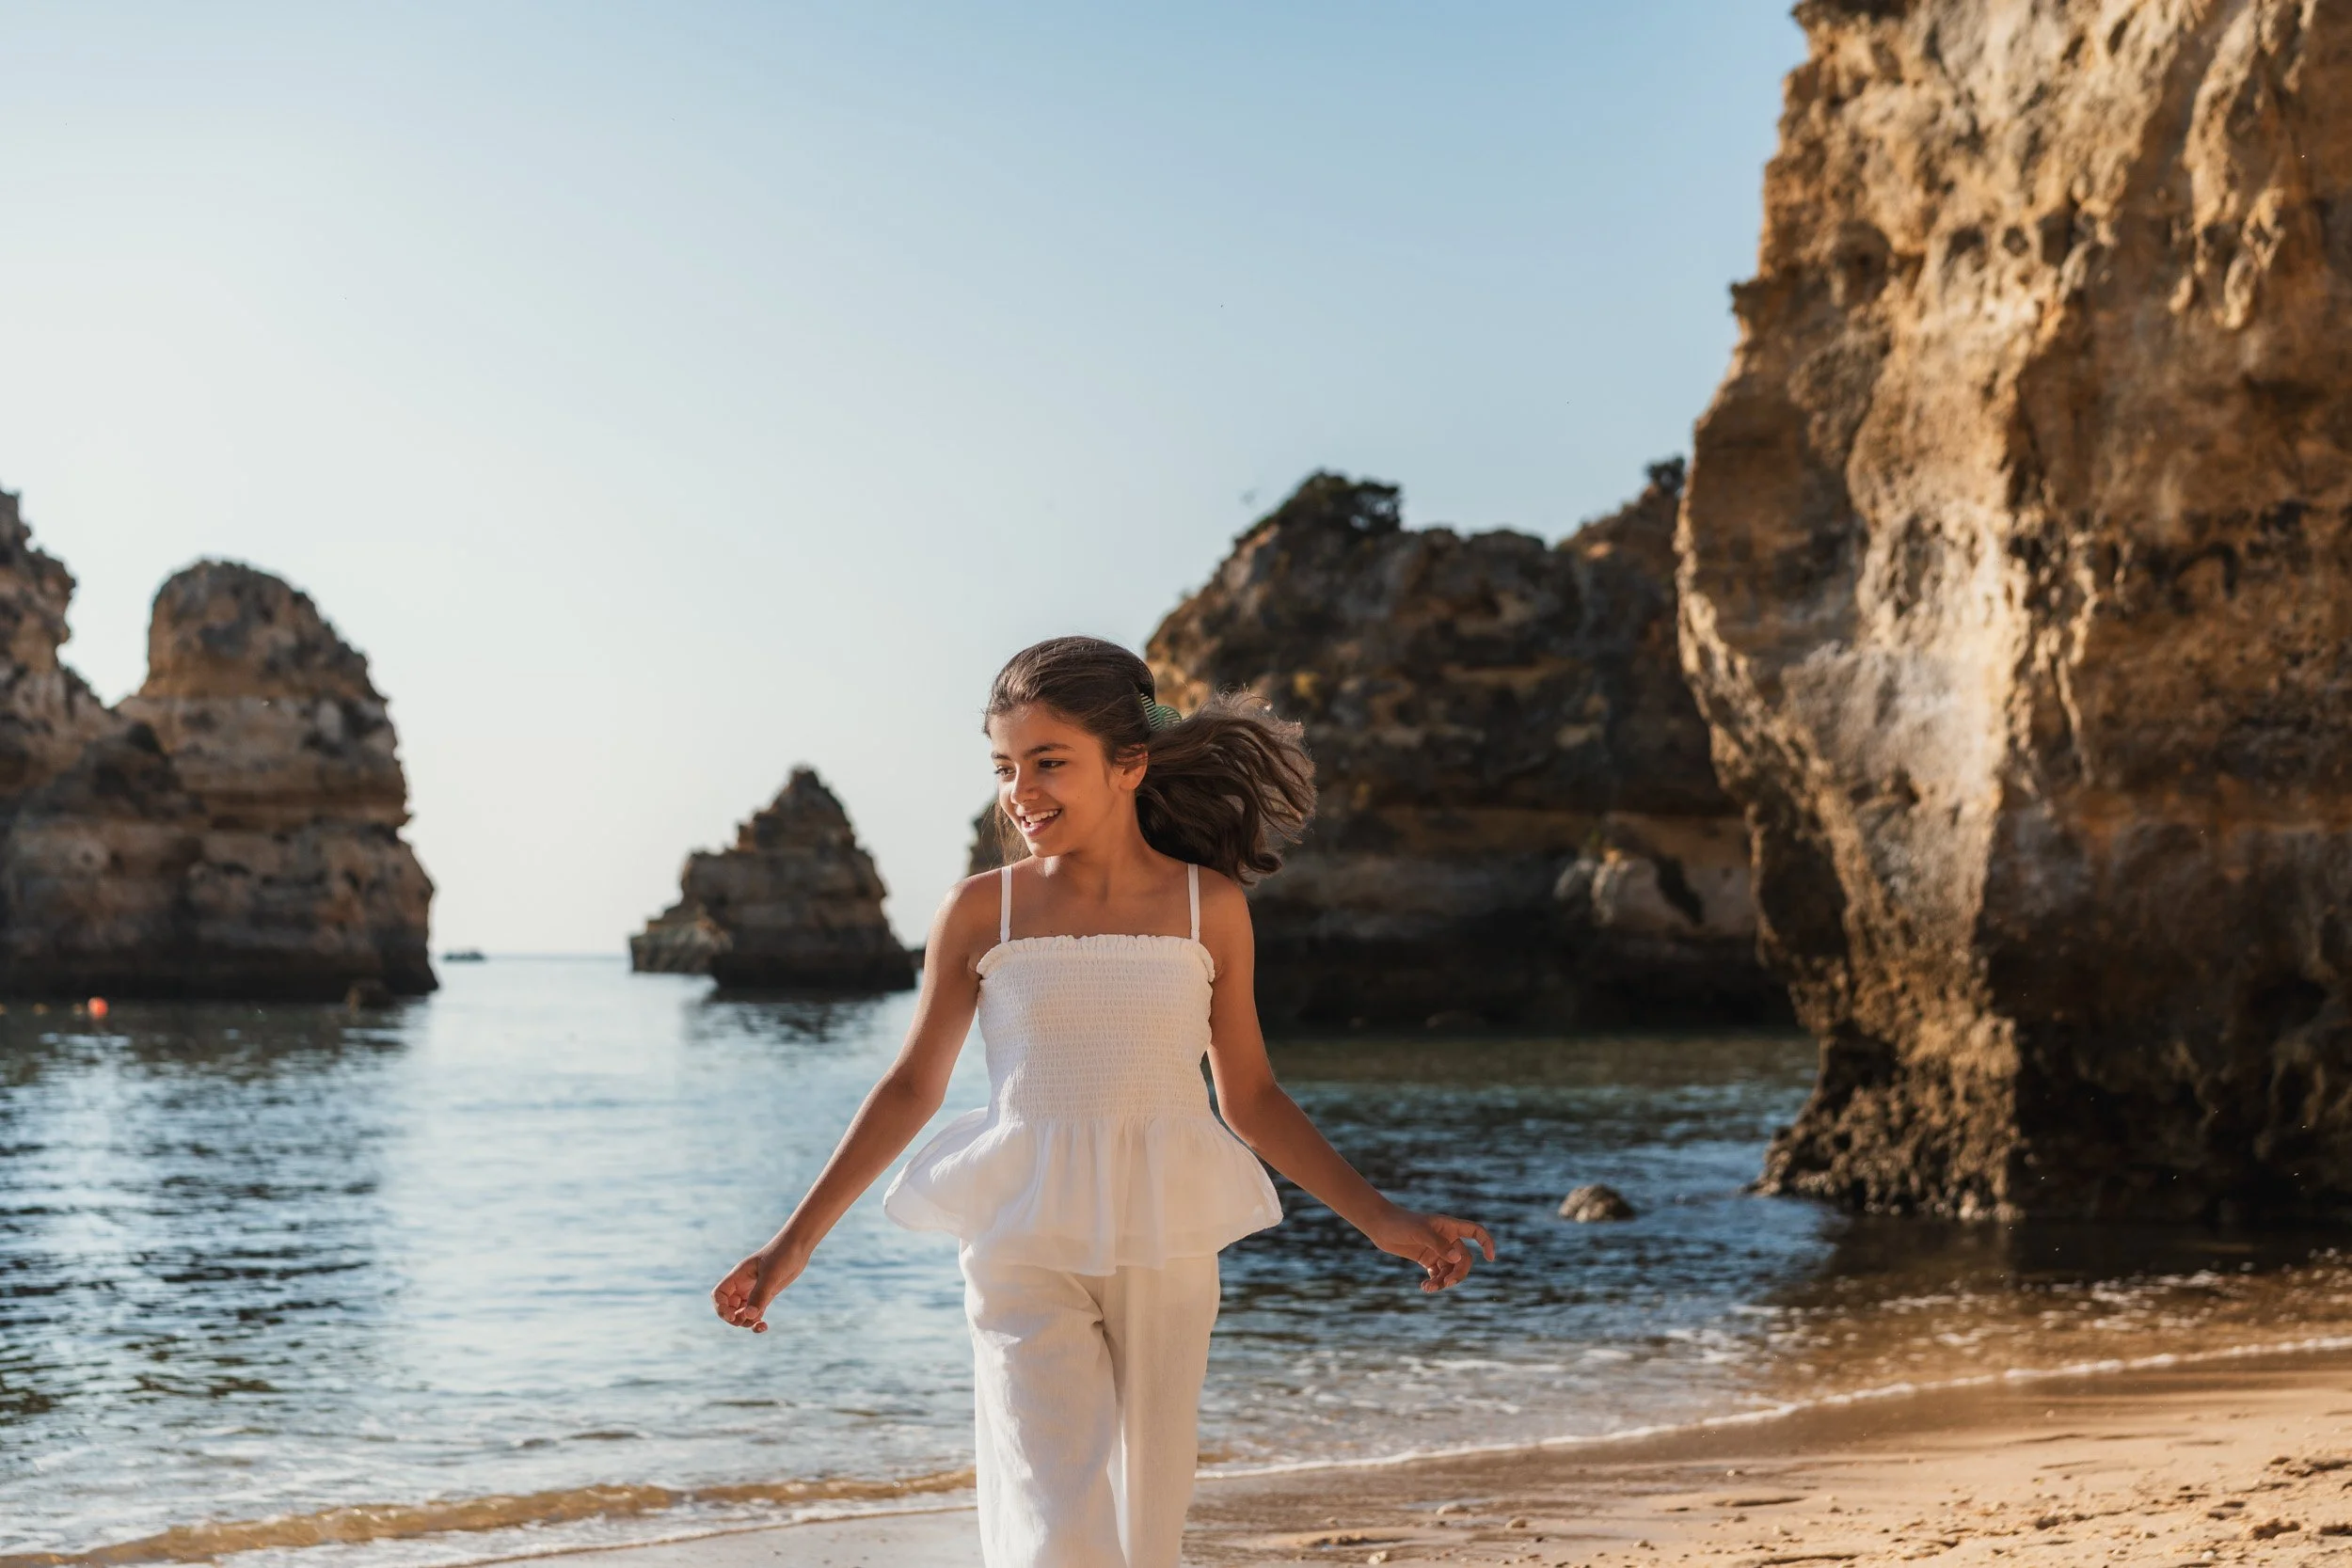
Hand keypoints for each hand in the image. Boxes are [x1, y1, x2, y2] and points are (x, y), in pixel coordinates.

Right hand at [711, 1240, 805, 1332]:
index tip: (731, 1316)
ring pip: (741, 1312)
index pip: (719, 1294)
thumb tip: (749, 1315)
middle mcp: (743, 1284)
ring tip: (760, 1323)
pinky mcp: (765, 1295)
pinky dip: (756, 1322)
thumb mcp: (771, 1275)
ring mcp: (753, 1290)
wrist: (798, 1246)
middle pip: (728, 1307)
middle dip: (734, 1318)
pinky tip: (764, 1326)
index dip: (721, 1308)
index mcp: (738, 1276)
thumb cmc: (783, 1254)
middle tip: (748, 1320)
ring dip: (746, 1322)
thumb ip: (760, 1295)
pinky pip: (755, 1313)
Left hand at [1368, 1208, 1494, 1292]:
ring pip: (1451, 1270)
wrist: (1380, 1226)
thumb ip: (1439, 1245)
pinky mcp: (1427, 1259)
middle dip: (1458, 1274)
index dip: (1487, 1243)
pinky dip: (1435, 1282)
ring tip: (1429, 1288)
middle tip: (1446, 1284)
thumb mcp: (1420, 1232)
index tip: (1490, 1258)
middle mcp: (1447, 1239)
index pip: (1476, 1232)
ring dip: (1444, 1281)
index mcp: (1450, 1227)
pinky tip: (1425, 1287)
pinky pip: (1438, 1274)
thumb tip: (1457, 1259)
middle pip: (1464, 1260)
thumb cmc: (1400, 1223)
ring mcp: (1437, 1250)